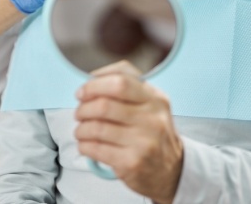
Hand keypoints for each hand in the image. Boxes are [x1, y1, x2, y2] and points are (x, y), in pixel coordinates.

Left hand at [74, 61, 183, 203]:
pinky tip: (85, 144)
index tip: (82, 92)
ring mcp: (144, 142)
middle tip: (79, 113)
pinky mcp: (132, 163)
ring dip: (81, 129)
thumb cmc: (152, 132)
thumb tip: (92, 78)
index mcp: (155, 99)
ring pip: (97, 128)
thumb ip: (127, 85)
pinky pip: (96, 149)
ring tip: (81, 130)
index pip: (120, 81)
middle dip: (84, 108)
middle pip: (104, 105)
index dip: (94, 85)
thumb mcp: (150, 104)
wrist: (170, 171)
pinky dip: (84, 145)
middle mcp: (152, 119)